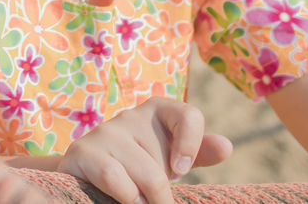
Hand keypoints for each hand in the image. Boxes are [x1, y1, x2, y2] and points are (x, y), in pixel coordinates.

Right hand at [57, 97, 232, 203]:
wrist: (89, 175)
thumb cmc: (139, 166)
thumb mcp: (170, 159)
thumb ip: (197, 151)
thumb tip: (226, 147)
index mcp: (158, 111)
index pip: (189, 116)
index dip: (191, 146)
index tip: (181, 172)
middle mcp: (129, 116)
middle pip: (159, 167)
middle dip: (161, 198)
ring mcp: (103, 133)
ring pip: (139, 176)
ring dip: (143, 201)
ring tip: (140, 203)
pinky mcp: (81, 152)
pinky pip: (112, 178)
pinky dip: (125, 198)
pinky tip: (119, 201)